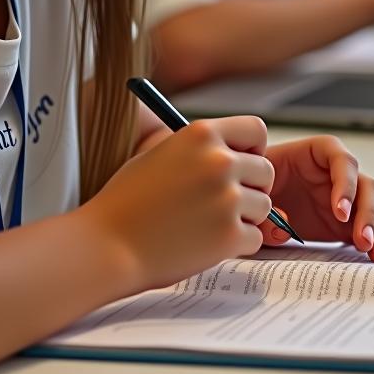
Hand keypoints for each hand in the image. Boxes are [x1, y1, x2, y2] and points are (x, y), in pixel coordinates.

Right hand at [82, 116, 273, 292]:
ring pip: (264, 206)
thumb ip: (198, 150)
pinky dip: (237, 244)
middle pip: (266, 171)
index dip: (252, 149)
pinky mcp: (230, 235)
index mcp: (201, 133)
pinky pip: (255, 237)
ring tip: (207, 224)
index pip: (256, 129)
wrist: (106, 245)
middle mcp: (219, 161)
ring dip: (244, 217)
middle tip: (223, 202)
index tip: (239, 163)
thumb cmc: (127, 201)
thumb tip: (235, 152)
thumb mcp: (160, 154)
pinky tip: (205, 243)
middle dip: (251, 187)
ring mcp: (227, 198)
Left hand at [261, 135, 373, 262]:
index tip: (340, 212)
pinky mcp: (347, 223)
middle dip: (368, 213)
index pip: (341, 158)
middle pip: (366, 185)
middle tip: (361, 240)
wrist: (246, 200)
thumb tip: (284, 228)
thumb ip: (265, 209)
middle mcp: (334, 175)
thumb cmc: (252, 185)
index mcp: (314, 154)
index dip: (346, 183)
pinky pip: (373, 227)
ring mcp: (345, 199)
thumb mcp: (253, 191)